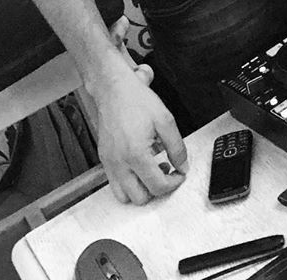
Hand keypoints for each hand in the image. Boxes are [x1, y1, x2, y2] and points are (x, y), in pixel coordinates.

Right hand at [86, 56, 187, 204]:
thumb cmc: (135, 100)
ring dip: (140, 189)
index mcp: (136, 154)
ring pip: (124, 196)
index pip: (157, 186)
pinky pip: (115, 183)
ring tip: (151, 170)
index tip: (179, 174)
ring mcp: (109, 162)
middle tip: (166, 172)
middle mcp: (120, 163)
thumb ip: (177, 147)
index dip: (174, 183)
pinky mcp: (104, 158)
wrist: (113, 88)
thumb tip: (182, 165)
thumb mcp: (165, 120)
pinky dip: (128, 182)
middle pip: (140, 198)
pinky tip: (138, 164)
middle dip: (157, 189)